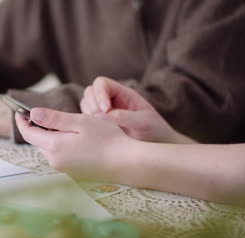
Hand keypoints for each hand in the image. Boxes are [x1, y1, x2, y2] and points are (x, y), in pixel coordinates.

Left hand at [16, 108, 135, 181]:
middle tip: (44, 114)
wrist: (126, 163)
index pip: (28, 133)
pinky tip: (75, 140)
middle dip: (38, 127)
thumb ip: (54, 118)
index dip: (22, 121)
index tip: (19, 111)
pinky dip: (61, 146)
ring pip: (49, 149)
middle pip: (38, 141)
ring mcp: (63, 169)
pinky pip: (59, 156)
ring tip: (65, 125)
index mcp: (54, 146)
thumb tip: (33, 114)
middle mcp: (55, 161)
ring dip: (51, 136)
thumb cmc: (106, 139)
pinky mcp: (72, 173)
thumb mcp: (79, 122)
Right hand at [80, 77, 194, 143]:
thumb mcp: (143, 122)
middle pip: (90, 91)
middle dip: (92, 103)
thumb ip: (123, 117)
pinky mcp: (100, 124)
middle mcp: (112, 100)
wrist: (158, 146)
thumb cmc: (155, 131)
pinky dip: (87, 122)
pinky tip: (97, 132)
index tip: (105, 109)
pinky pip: (86, 118)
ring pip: (86, 104)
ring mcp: (104, 112)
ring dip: (88, 113)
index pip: (102, 83)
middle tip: (99, 118)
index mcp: (123, 93)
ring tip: (99, 126)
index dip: (99, 93)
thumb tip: (101, 114)